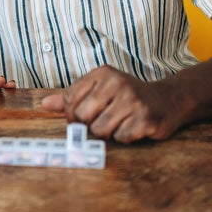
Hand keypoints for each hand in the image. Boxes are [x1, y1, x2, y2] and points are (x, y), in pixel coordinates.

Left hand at [41, 66, 180, 142]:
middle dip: (90, 125)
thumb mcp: (99, 89)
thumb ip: (72, 96)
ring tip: (120, 122)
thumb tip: (44, 103)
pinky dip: (124, 138)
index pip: (69, 99)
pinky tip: (133, 127)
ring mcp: (133, 100)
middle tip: (105, 120)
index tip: (81, 118)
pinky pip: (121, 138)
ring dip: (108, 133)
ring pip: (99, 130)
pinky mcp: (146, 118)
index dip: (70, 115)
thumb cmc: (126, 96)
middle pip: (82, 116)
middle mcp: (117, 83)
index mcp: (102, 73)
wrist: (167, 100)